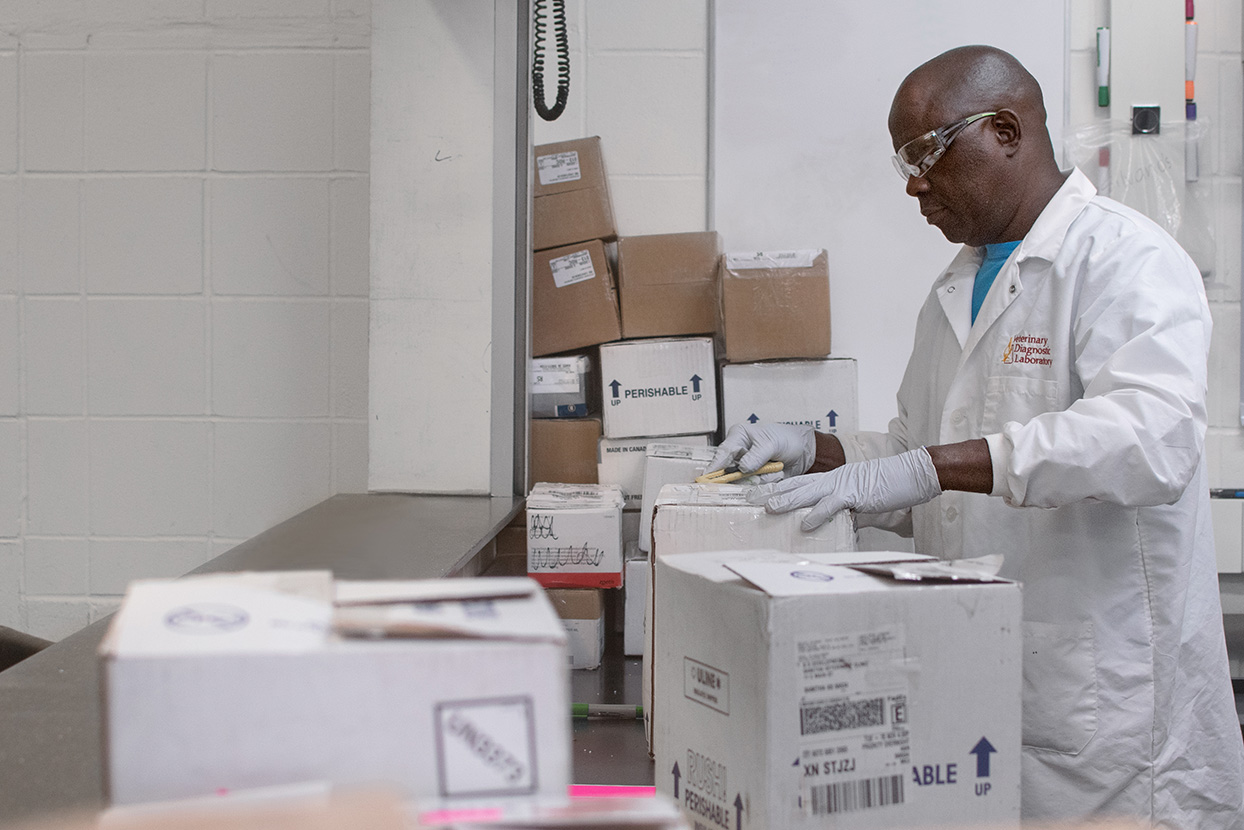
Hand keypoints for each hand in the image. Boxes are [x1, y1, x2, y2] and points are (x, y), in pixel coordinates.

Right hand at [709, 422, 815, 481]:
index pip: (722, 453)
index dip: (714, 467)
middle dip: (742, 477)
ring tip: (775, 468)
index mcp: (738, 438)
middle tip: (754, 477)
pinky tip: (778, 472)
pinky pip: (756, 487)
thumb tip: (742, 468)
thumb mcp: (772, 443)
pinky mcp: (757, 479)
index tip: (706, 480)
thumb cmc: (787, 439)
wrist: (806, 450)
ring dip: (760, 478)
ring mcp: (748, 468)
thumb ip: (756, 455)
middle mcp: (739, 453)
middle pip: (729, 471)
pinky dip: (768, 482)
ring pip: (743, 482)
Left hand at [747, 447, 942, 529]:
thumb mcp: (861, 500)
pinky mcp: (855, 494)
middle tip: (748, 499)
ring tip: (767, 509)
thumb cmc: (889, 487)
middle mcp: (832, 479)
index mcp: (832, 479)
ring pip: (807, 492)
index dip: (776, 488)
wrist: (912, 473)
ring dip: (786, 501)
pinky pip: (832, 505)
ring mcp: (842, 485)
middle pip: (795, 485)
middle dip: (771, 492)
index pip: (798, 483)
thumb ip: (846, 512)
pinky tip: (804, 524)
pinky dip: (817, 514)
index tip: (757, 494)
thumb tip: (836, 527)